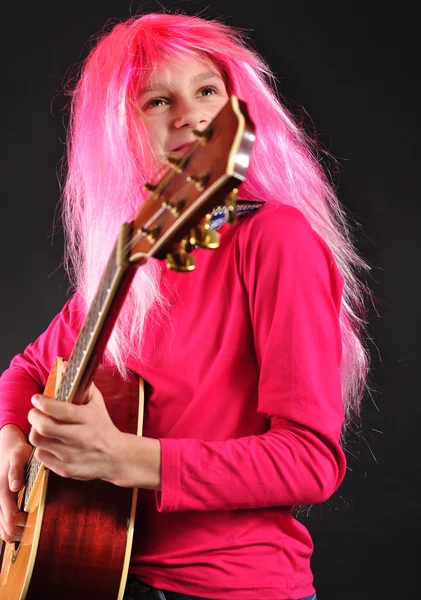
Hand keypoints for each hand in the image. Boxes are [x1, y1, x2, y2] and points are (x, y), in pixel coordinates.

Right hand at [0, 425, 32, 541]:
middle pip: (7, 530)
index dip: (27, 524)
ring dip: (17, 534)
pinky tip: (24, 523)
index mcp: (2, 491)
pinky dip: (12, 530)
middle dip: (24, 532)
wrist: (6, 449)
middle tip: (39, 524)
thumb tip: (14, 487)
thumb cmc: (17, 452)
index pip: (12, 519)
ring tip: (33, 525)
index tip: (41, 518)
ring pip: (2, 532)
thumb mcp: (19, 456)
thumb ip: (16, 471)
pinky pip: (1, 526)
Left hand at [27, 383, 161, 489]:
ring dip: (35, 431)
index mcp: (88, 419)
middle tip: (35, 412)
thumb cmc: (103, 426)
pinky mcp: (66, 469)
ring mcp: (72, 455)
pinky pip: (41, 456)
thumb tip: (64, 366)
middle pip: (44, 427)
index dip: (43, 402)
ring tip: (41, 426)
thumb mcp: (97, 403)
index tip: (37, 398)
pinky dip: (42, 447)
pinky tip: (49, 442)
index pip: (60, 410)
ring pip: (39, 442)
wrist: (116, 457)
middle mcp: (80, 437)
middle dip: (33, 416)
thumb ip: (81, 385)